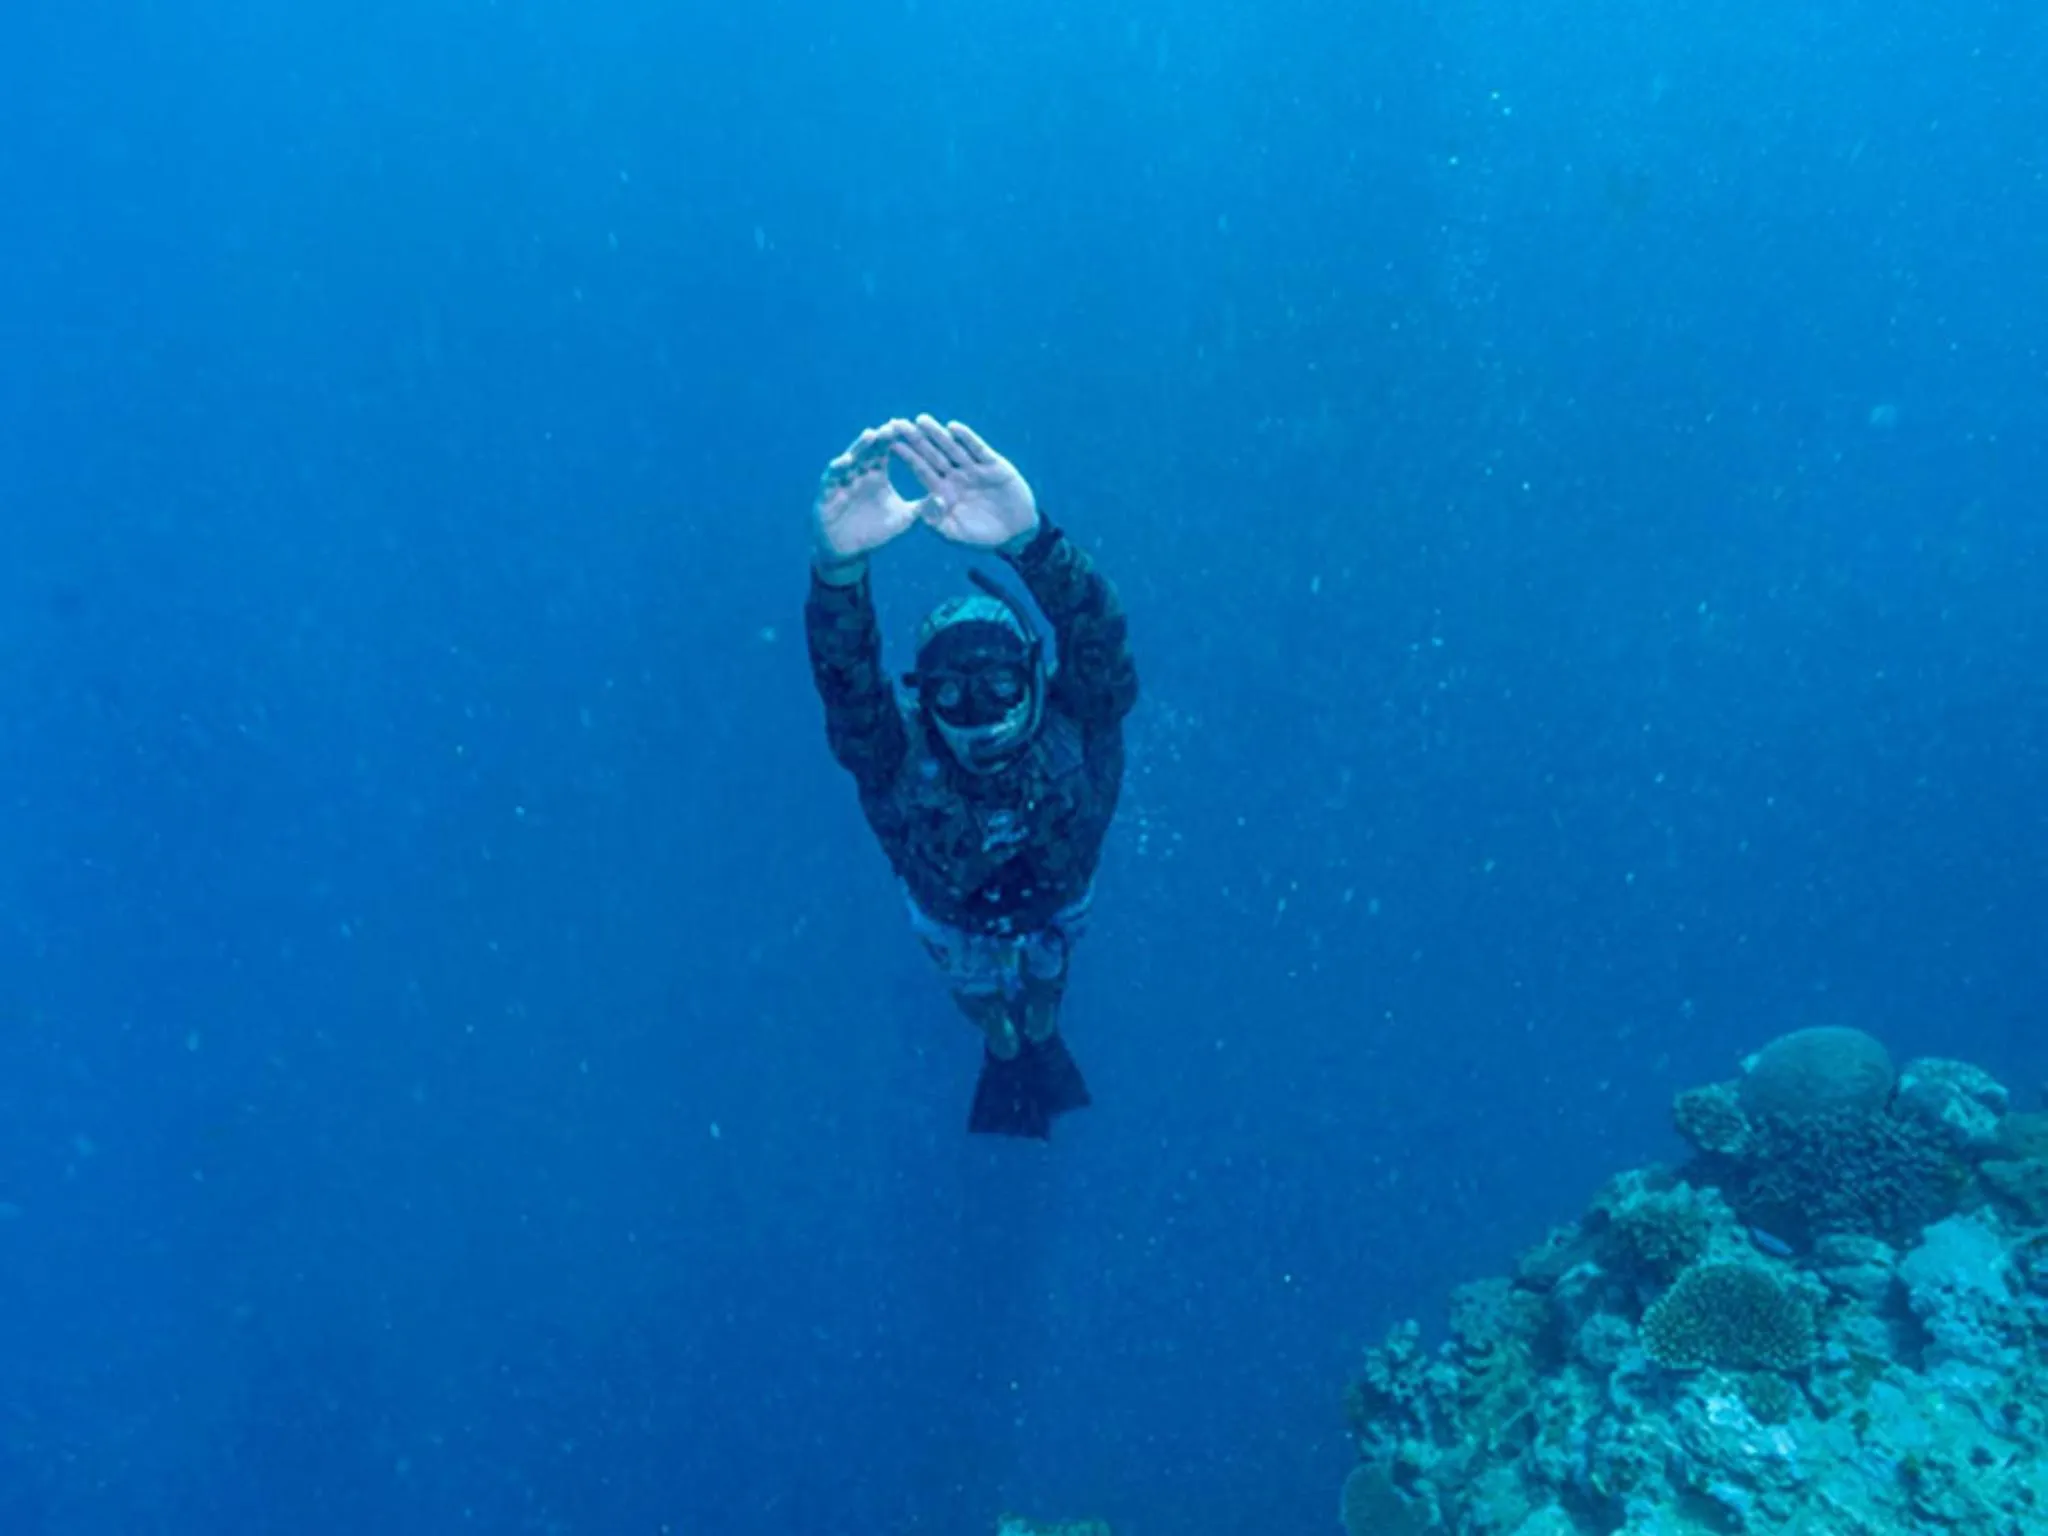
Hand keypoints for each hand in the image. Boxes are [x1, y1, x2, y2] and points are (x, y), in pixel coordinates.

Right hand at [813, 424, 919, 570]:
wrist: (848, 551)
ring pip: (850, 459)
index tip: (911, 428)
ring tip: (871, 435)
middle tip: (892, 425)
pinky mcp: (827, 494)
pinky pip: (831, 480)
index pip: (887, 451)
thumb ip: (923, 507)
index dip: (897, 440)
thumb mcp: (904, 519)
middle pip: (869, 450)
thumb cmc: (876, 531)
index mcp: (877, 474)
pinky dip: (837, 470)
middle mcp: (858, 473)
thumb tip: (947, 497)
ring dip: (860, 447)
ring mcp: (841, 482)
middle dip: (880, 438)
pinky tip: (844, 462)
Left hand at [887, 414, 1039, 550]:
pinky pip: (978, 450)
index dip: (907, 457)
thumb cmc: (983, 537)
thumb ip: (937, 522)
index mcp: (944, 492)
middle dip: (916, 439)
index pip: (921, 470)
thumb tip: (923, 505)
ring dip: (937, 434)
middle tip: (897, 423)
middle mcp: (956, 477)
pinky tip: (953, 428)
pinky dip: (967, 439)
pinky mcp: (994, 466)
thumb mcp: (956, 535)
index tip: (890, 444)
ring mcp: (975, 469)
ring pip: (952, 448)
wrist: (1016, 534)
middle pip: (932, 454)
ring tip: (920, 419)